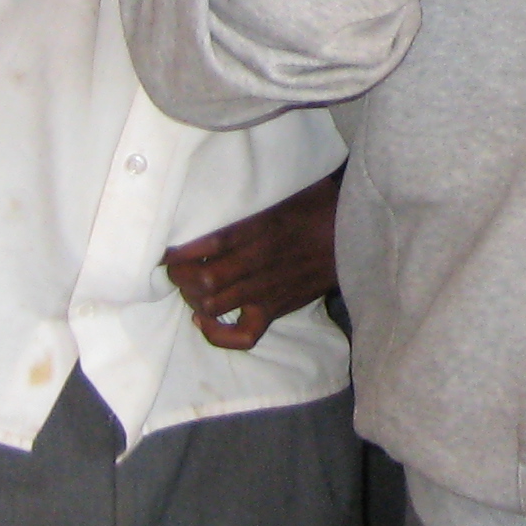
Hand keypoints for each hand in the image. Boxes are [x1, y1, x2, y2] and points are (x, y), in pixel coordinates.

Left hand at [163, 172, 340, 350]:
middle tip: (175, 269)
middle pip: (202, 282)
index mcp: (259, 228)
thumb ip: (254, 197)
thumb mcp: (287, 189)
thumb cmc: (323, 203)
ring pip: (213, 306)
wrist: (361, 231)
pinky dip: (218, 335)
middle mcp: (258, 261)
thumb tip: (219, 190)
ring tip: (191, 288)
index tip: (163, 249)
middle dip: (179, 278)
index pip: (205, 245)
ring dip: (193, 299)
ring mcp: (267, 289)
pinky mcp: (277, 308)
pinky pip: (243, 335)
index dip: (176, 253)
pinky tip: (207, 321)